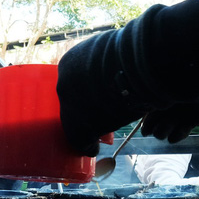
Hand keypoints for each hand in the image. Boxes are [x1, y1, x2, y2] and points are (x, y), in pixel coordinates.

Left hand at [57, 29, 151, 156]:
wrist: (134, 69)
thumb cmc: (130, 54)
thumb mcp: (111, 48)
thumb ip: (106, 57)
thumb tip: (117, 59)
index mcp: (69, 63)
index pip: (72, 81)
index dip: (85, 91)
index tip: (95, 96)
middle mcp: (63, 85)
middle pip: (71, 102)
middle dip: (83, 109)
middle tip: (99, 113)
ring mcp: (70, 107)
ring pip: (75, 123)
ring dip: (86, 128)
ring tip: (97, 135)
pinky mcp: (80, 128)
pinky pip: (81, 141)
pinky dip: (88, 146)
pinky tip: (93, 150)